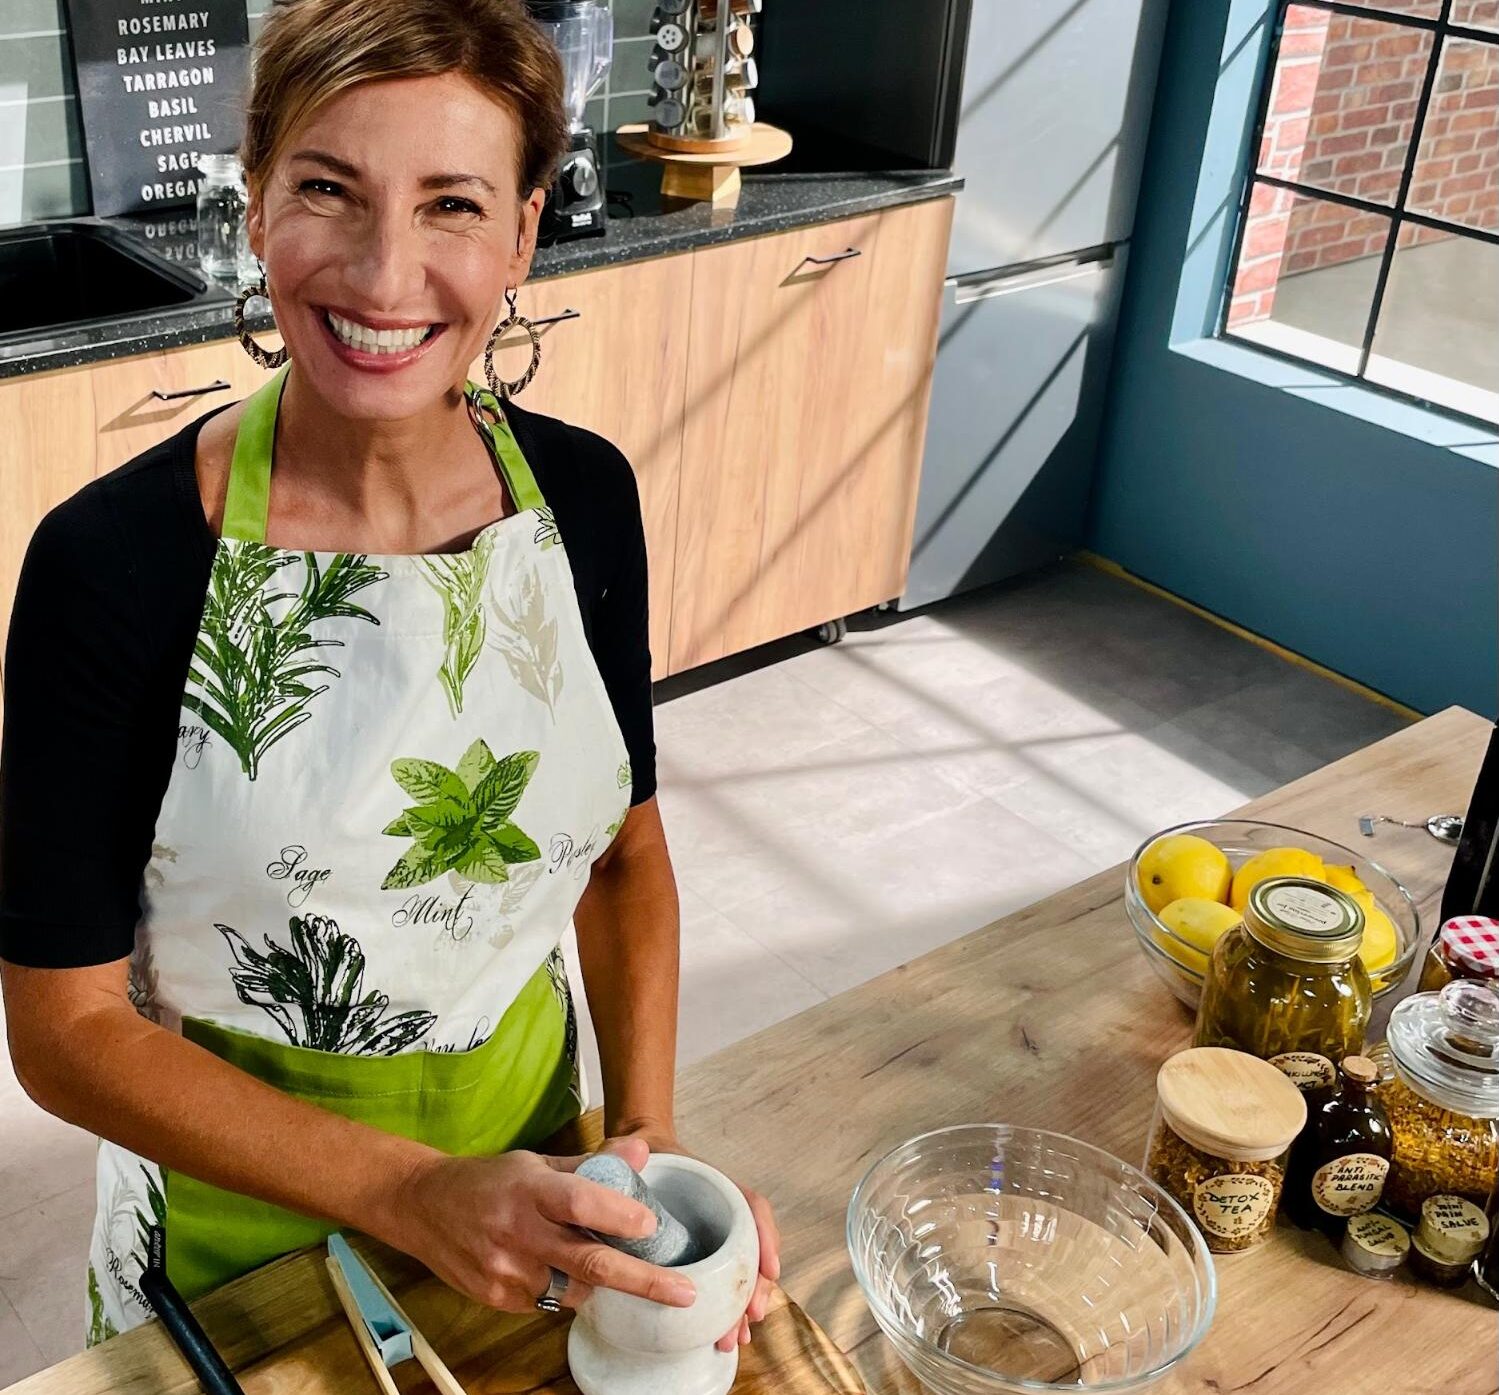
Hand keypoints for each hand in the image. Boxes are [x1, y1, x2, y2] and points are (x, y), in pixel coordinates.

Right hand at [389, 1136, 696, 1314]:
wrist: (423, 1208)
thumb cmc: (488, 1181)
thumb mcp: (536, 1162)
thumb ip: (591, 1163)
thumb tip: (640, 1151)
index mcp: (531, 1190)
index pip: (580, 1203)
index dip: (618, 1215)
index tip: (651, 1224)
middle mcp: (518, 1233)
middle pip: (589, 1262)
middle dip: (642, 1281)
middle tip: (682, 1292)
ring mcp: (506, 1272)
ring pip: (574, 1289)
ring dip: (601, 1281)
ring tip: (611, 1263)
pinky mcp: (498, 1298)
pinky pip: (549, 1301)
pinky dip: (566, 1288)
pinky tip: (557, 1267)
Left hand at [617, 1125, 780, 1353]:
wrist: (643, 1156)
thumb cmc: (642, 1152)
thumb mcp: (634, 1151)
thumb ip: (627, 1154)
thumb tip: (632, 1152)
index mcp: (714, 1184)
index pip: (751, 1206)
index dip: (764, 1235)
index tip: (770, 1268)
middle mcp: (722, 1211)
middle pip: (752, 1248)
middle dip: (756, 1285)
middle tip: (750, 1318)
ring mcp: (714, 1235)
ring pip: (741, 1271)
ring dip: (744, 1305)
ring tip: (737, 1337)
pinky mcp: (701, 1256)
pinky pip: (722, 1283)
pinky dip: (727, 1309)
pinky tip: (724, 1334)